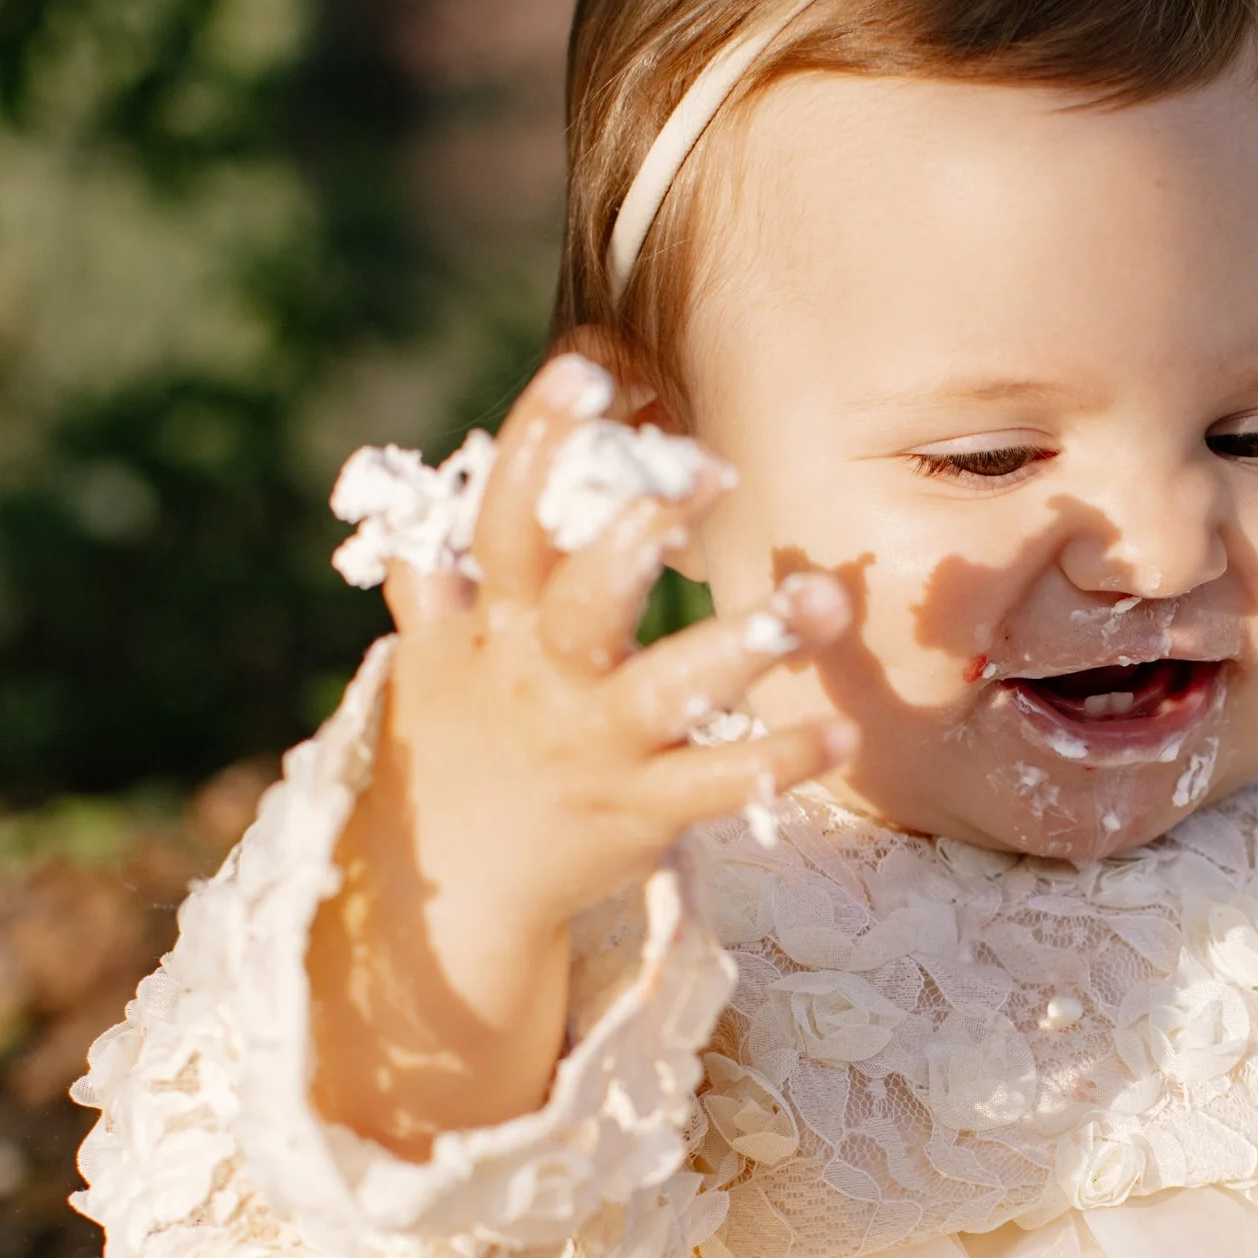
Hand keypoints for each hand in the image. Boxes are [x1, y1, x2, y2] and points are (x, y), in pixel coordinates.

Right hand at [308, 359, 855, 1149]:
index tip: (585, 371)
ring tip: (819, 602)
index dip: (537, 444)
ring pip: (665, 689)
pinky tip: (837, 730)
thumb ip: (436, 590)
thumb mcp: (430, 665)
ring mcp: (593, 745)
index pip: (505, 520)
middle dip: (642, 532)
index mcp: (494, 625)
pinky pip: (714, 785)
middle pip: (584, 594)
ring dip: (743, 644)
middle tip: (712, 470)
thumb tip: (419, 527)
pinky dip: (777, 760)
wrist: (450, 886)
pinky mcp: (640, 810)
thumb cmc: (454, 752)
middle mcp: (540, 677)